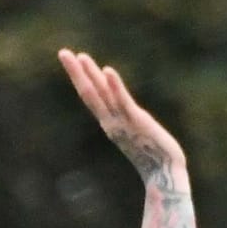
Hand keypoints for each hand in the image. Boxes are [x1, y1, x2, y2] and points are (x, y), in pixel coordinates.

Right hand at [59, 49, 187, 186]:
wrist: (164, 174)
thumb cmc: (152, 156)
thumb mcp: (134, 135)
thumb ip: (128, 124)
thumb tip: (124, 117)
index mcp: (110, 123)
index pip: (90, 96)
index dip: (80, 77)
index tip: (72, 58)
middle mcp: (111, 121)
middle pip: (89, 93)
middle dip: (76, 72)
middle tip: (62, 52)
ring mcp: (123, 121)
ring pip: (102, 94)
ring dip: (92, 75)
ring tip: (81, 57)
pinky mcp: (137, 121)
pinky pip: (123, 101)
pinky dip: (115, 86)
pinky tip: (107, 71)